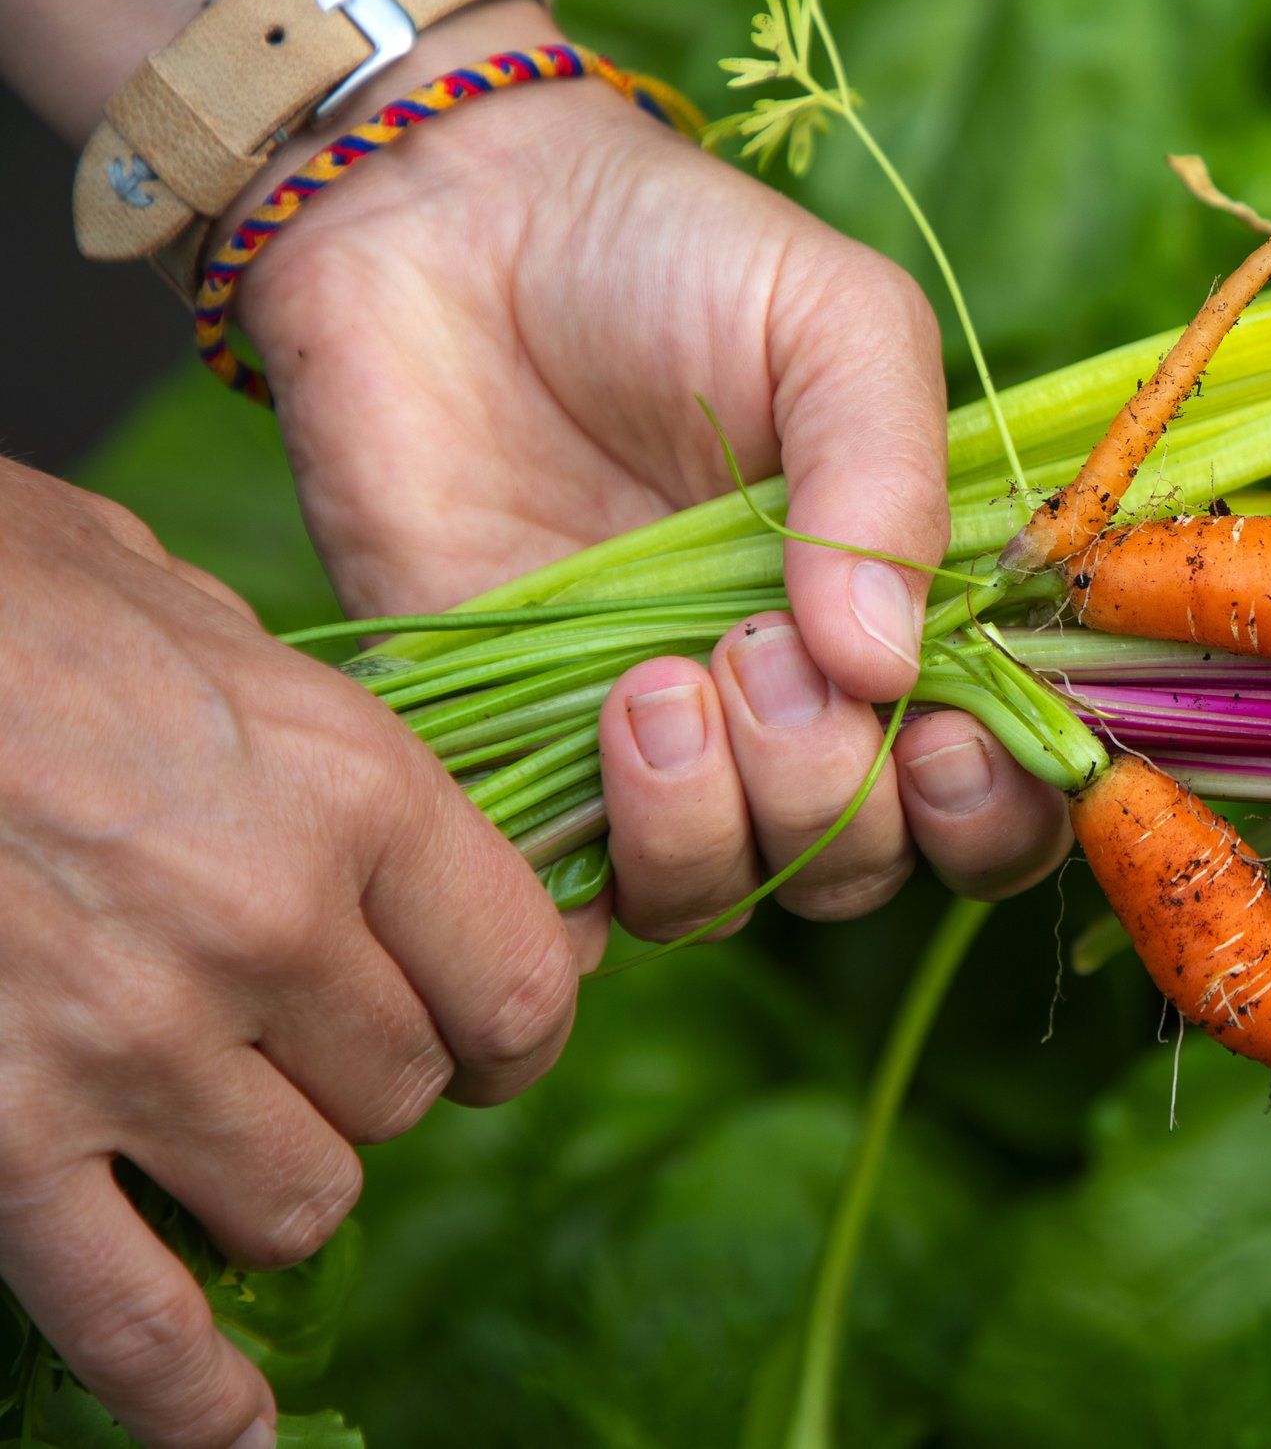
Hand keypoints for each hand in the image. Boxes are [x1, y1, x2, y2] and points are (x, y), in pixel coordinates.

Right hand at [0, 459, 585, 1446]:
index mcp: (353, 788)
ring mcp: (132, 1044)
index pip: (523, 981)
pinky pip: (129, 1319)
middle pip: (406, 1097)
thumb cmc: (2, 599)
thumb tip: (386, 816)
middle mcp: (271, 927)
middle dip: (371, 1090)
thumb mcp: (192, 617)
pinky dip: (188, 1395)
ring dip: (276, 1188)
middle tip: (313, 1060)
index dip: (511, 1029)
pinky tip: (234, 1430)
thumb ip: (313, 737)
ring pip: (300, 1204)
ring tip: (226, 1147)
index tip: (485, 1039)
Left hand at [234, 3, 1071, 929]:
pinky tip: (576, 746)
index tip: (941, 735)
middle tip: (761, 653)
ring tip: (649, 683)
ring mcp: (650, 745)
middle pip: (864, 861)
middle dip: (832, 795)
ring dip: (709, 825)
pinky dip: (577, 884)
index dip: (991, 809)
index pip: (993, 792)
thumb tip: (886, 668)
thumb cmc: (672, 257)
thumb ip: (888, 477)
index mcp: (903, 617)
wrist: (446, 222)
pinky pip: (563, 901)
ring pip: (723, 895)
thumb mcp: (834, 323)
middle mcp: (791, 707)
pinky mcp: (510, 758)